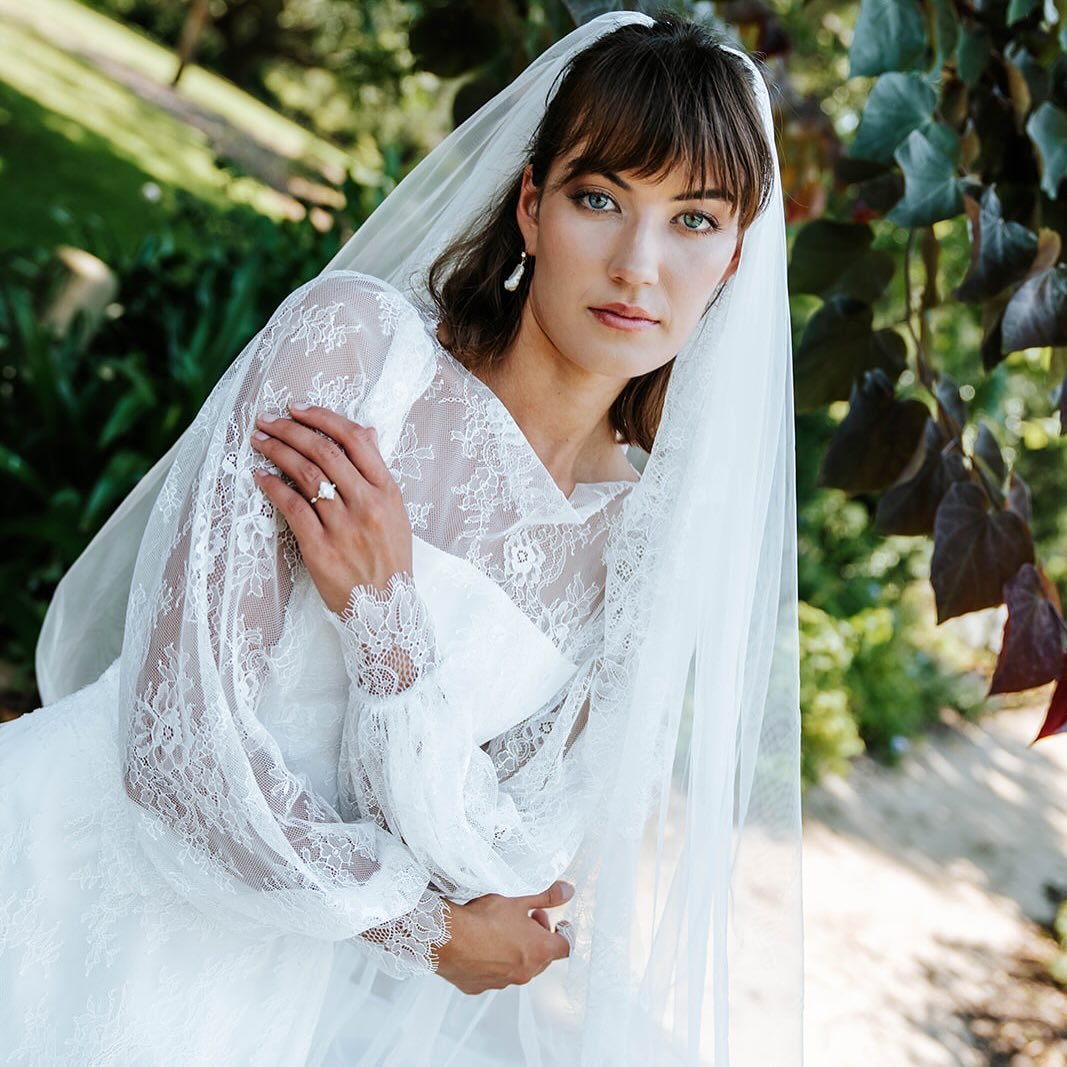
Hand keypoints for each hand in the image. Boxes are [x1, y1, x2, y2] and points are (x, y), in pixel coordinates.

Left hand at [249, 404, 410, 613]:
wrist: (386, 608)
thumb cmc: (389, 559)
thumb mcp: (395, 512)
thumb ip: (377, 472)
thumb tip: (366, 431)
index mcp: (388, 491)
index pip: (355, 440)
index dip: (322, 417)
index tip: (297, 408)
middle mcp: (367, 504)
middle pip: (324, 452)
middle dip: (290, 429)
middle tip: (267, 419)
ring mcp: (344, 527)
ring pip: (305, 475)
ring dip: (277, 452)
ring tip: (258, 441)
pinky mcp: (321, 549)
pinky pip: (292, 508)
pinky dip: (273, 487)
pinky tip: (260, 475)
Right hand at [434, 881, 573, 994]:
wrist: (448, 939)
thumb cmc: (483, 919)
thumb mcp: (518, 900)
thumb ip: (546, 897)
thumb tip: (567, 892)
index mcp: (539, 951)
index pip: (565, 947)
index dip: (561, 932)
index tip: (554, 922)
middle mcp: (525, 972)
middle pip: (542, 958)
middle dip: (537, 938)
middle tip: (525, 919)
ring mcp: (502, 983)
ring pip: (518, 968)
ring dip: (515, 952)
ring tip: (499, 931)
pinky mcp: (479, 987)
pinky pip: (493, 976)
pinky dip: (492, 963)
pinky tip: (480, 946)